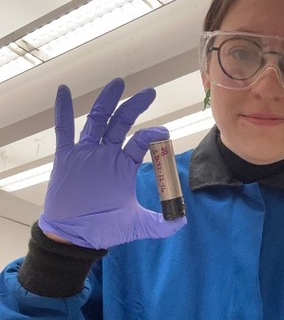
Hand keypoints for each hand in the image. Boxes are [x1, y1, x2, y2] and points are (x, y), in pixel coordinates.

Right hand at [38, 78, 186, 248]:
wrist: (75, 237)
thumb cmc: (104, 228)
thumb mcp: (136, 225)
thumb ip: (160, 224)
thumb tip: (183, 221)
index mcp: (124, 165)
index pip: (140, 142)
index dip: (152, 135)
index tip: (164, 132)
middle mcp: (107, 154)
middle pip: (122, 123)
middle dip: (134, 107)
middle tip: (150, 92)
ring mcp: (86, 154)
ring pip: (96, 120)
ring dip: (106, 102)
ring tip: (117, 83)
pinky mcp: (66, 158)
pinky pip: (63, 131)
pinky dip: (63, 111)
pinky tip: (63, 91)